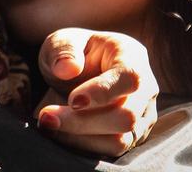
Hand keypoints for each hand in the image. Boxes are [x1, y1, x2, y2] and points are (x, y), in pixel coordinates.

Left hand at [35, 28, 158, 157]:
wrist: (73, 73)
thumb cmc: (71, 52)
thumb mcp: (61, 41)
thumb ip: (64, 50)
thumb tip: (67, 69)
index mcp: (131, 56)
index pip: (129, 78)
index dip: (103, 92)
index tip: (73, 101)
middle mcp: (144, 89)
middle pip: (127, 115)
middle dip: (83, 121)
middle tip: (47, 116)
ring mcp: (142, 116)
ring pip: (121, 139)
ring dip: (81, 137)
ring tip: (48, 124)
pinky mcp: (131, 137)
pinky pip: (111, 150)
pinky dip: (83, 145)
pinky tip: (59, 133)